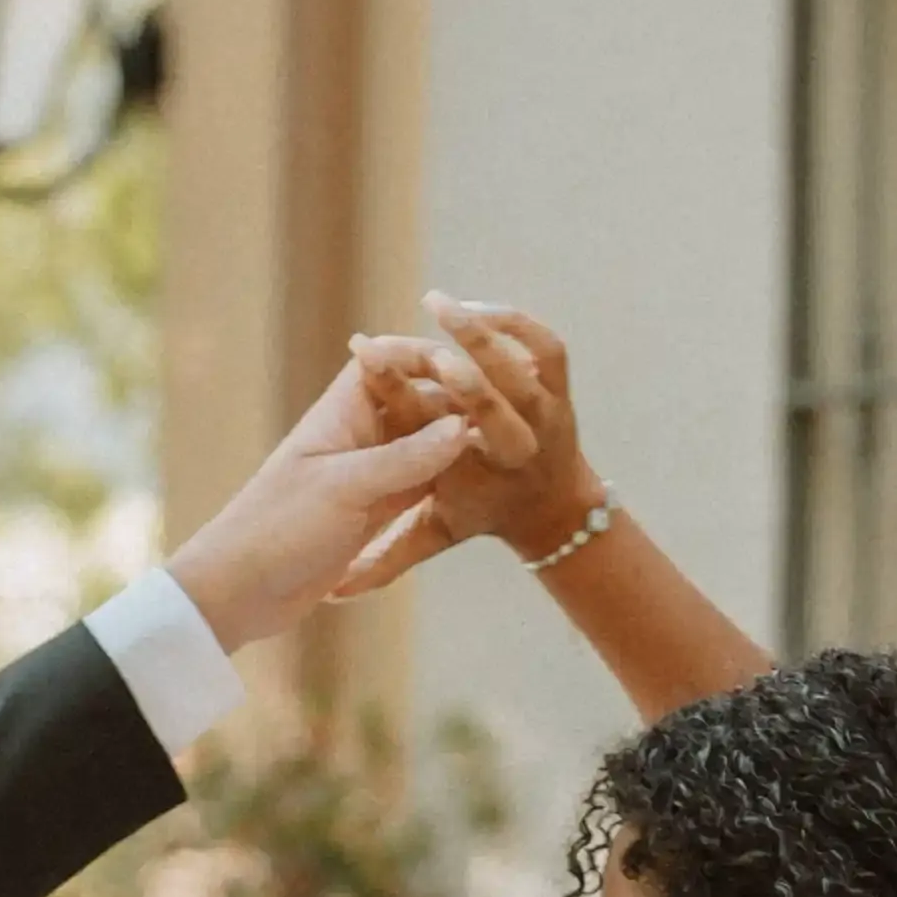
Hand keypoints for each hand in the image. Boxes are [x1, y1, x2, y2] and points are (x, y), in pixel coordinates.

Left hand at [162, 353, 488, 660]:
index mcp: (341, 412)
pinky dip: (445, 482)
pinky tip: (483, 484)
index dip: (431, 359)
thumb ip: (407, 458)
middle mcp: (356, 435)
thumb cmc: (279, 528)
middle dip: (456, 403)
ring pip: (423, 446)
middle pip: (416, 402)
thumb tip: (464, 426)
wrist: (240, 592)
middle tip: (510, 409)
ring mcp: (367, 474)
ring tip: (508, 447)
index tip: (479, 367)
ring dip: (457, 445)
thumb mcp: (346, 489)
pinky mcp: (372, 511)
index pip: (389, 362)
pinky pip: (419, 486)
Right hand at [333, 296, 602, 598]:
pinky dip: (516, 323)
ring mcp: (545, 415)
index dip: (396, 394)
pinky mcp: (560, 388)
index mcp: (476, 479)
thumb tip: (335, 593)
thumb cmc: (481, 512)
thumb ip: (387, 557)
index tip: (364, 358)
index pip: (428, 432)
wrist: (554, 506)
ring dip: (480, 335)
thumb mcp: (436, 532)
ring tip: (437, 303)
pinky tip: (474, 305)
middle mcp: (514, 448)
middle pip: (488, 406)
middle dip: (456, 377)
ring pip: (519, 370)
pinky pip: (547, 348)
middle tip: (420, 345)